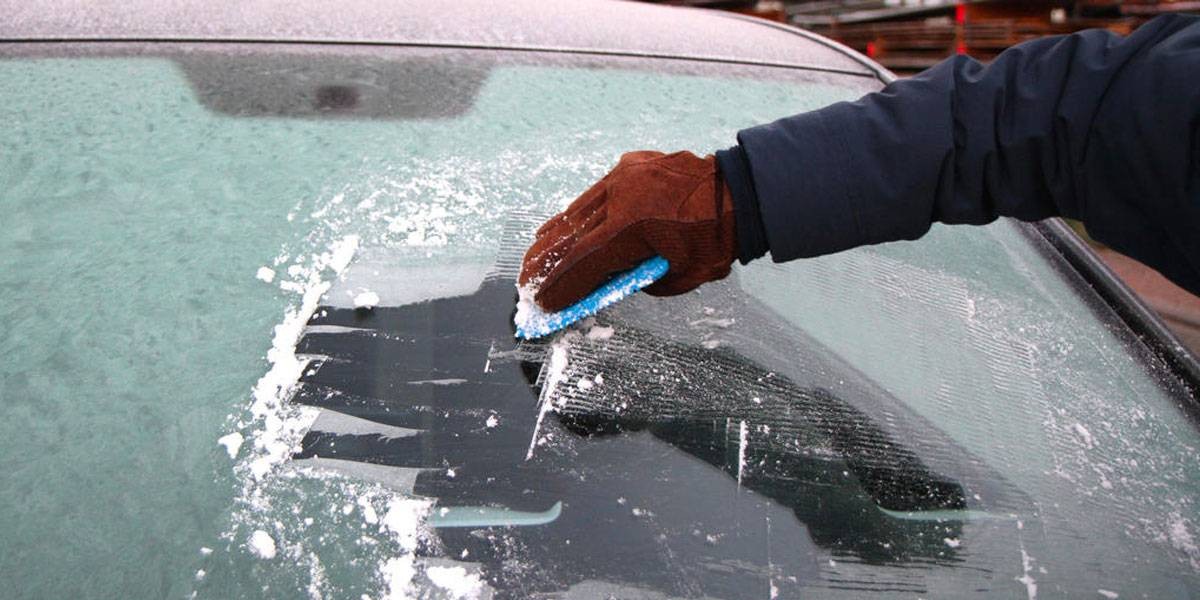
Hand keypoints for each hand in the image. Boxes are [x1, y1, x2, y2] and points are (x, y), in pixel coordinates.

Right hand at [520, 151, 736, 311]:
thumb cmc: (716, 242)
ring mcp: (624, 177)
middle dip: (544, 263)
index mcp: (634, 228)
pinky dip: (579, 215)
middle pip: (569, 235)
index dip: (557, 285)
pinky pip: (596, 195)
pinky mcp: (630, 167)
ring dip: (555, 237)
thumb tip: (601, 283)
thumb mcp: (677, 278)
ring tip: (534, 258)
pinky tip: (563, 227)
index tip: (540, 302)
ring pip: (577, 212)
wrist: (742, 195)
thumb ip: (633, 281)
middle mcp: (622, 197)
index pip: (581, 263)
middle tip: (525, 283)